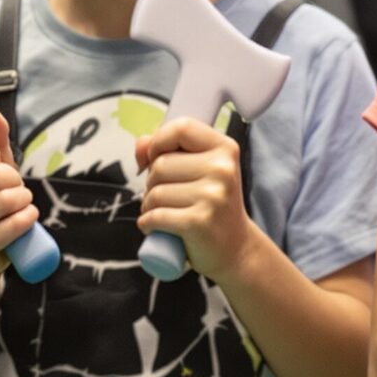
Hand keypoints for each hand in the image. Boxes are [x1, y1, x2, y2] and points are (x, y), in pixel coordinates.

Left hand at [135, 118, 255, 281]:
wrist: (235, 248)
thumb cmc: (212, 206)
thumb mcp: (199, 171)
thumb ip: (169, 149)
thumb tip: (141, 145)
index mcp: (224, 148)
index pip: (181, 127)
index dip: (159, 141)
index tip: (155, 158)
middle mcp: (222, 169)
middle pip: (160, 164)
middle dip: (151, 183)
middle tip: (167, 197)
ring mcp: (213, 196)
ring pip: (154, 192)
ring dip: (148, 205)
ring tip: (164, 213)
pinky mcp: (199, 222)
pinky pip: (155, 216)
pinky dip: (147, 223)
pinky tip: (156, 227)